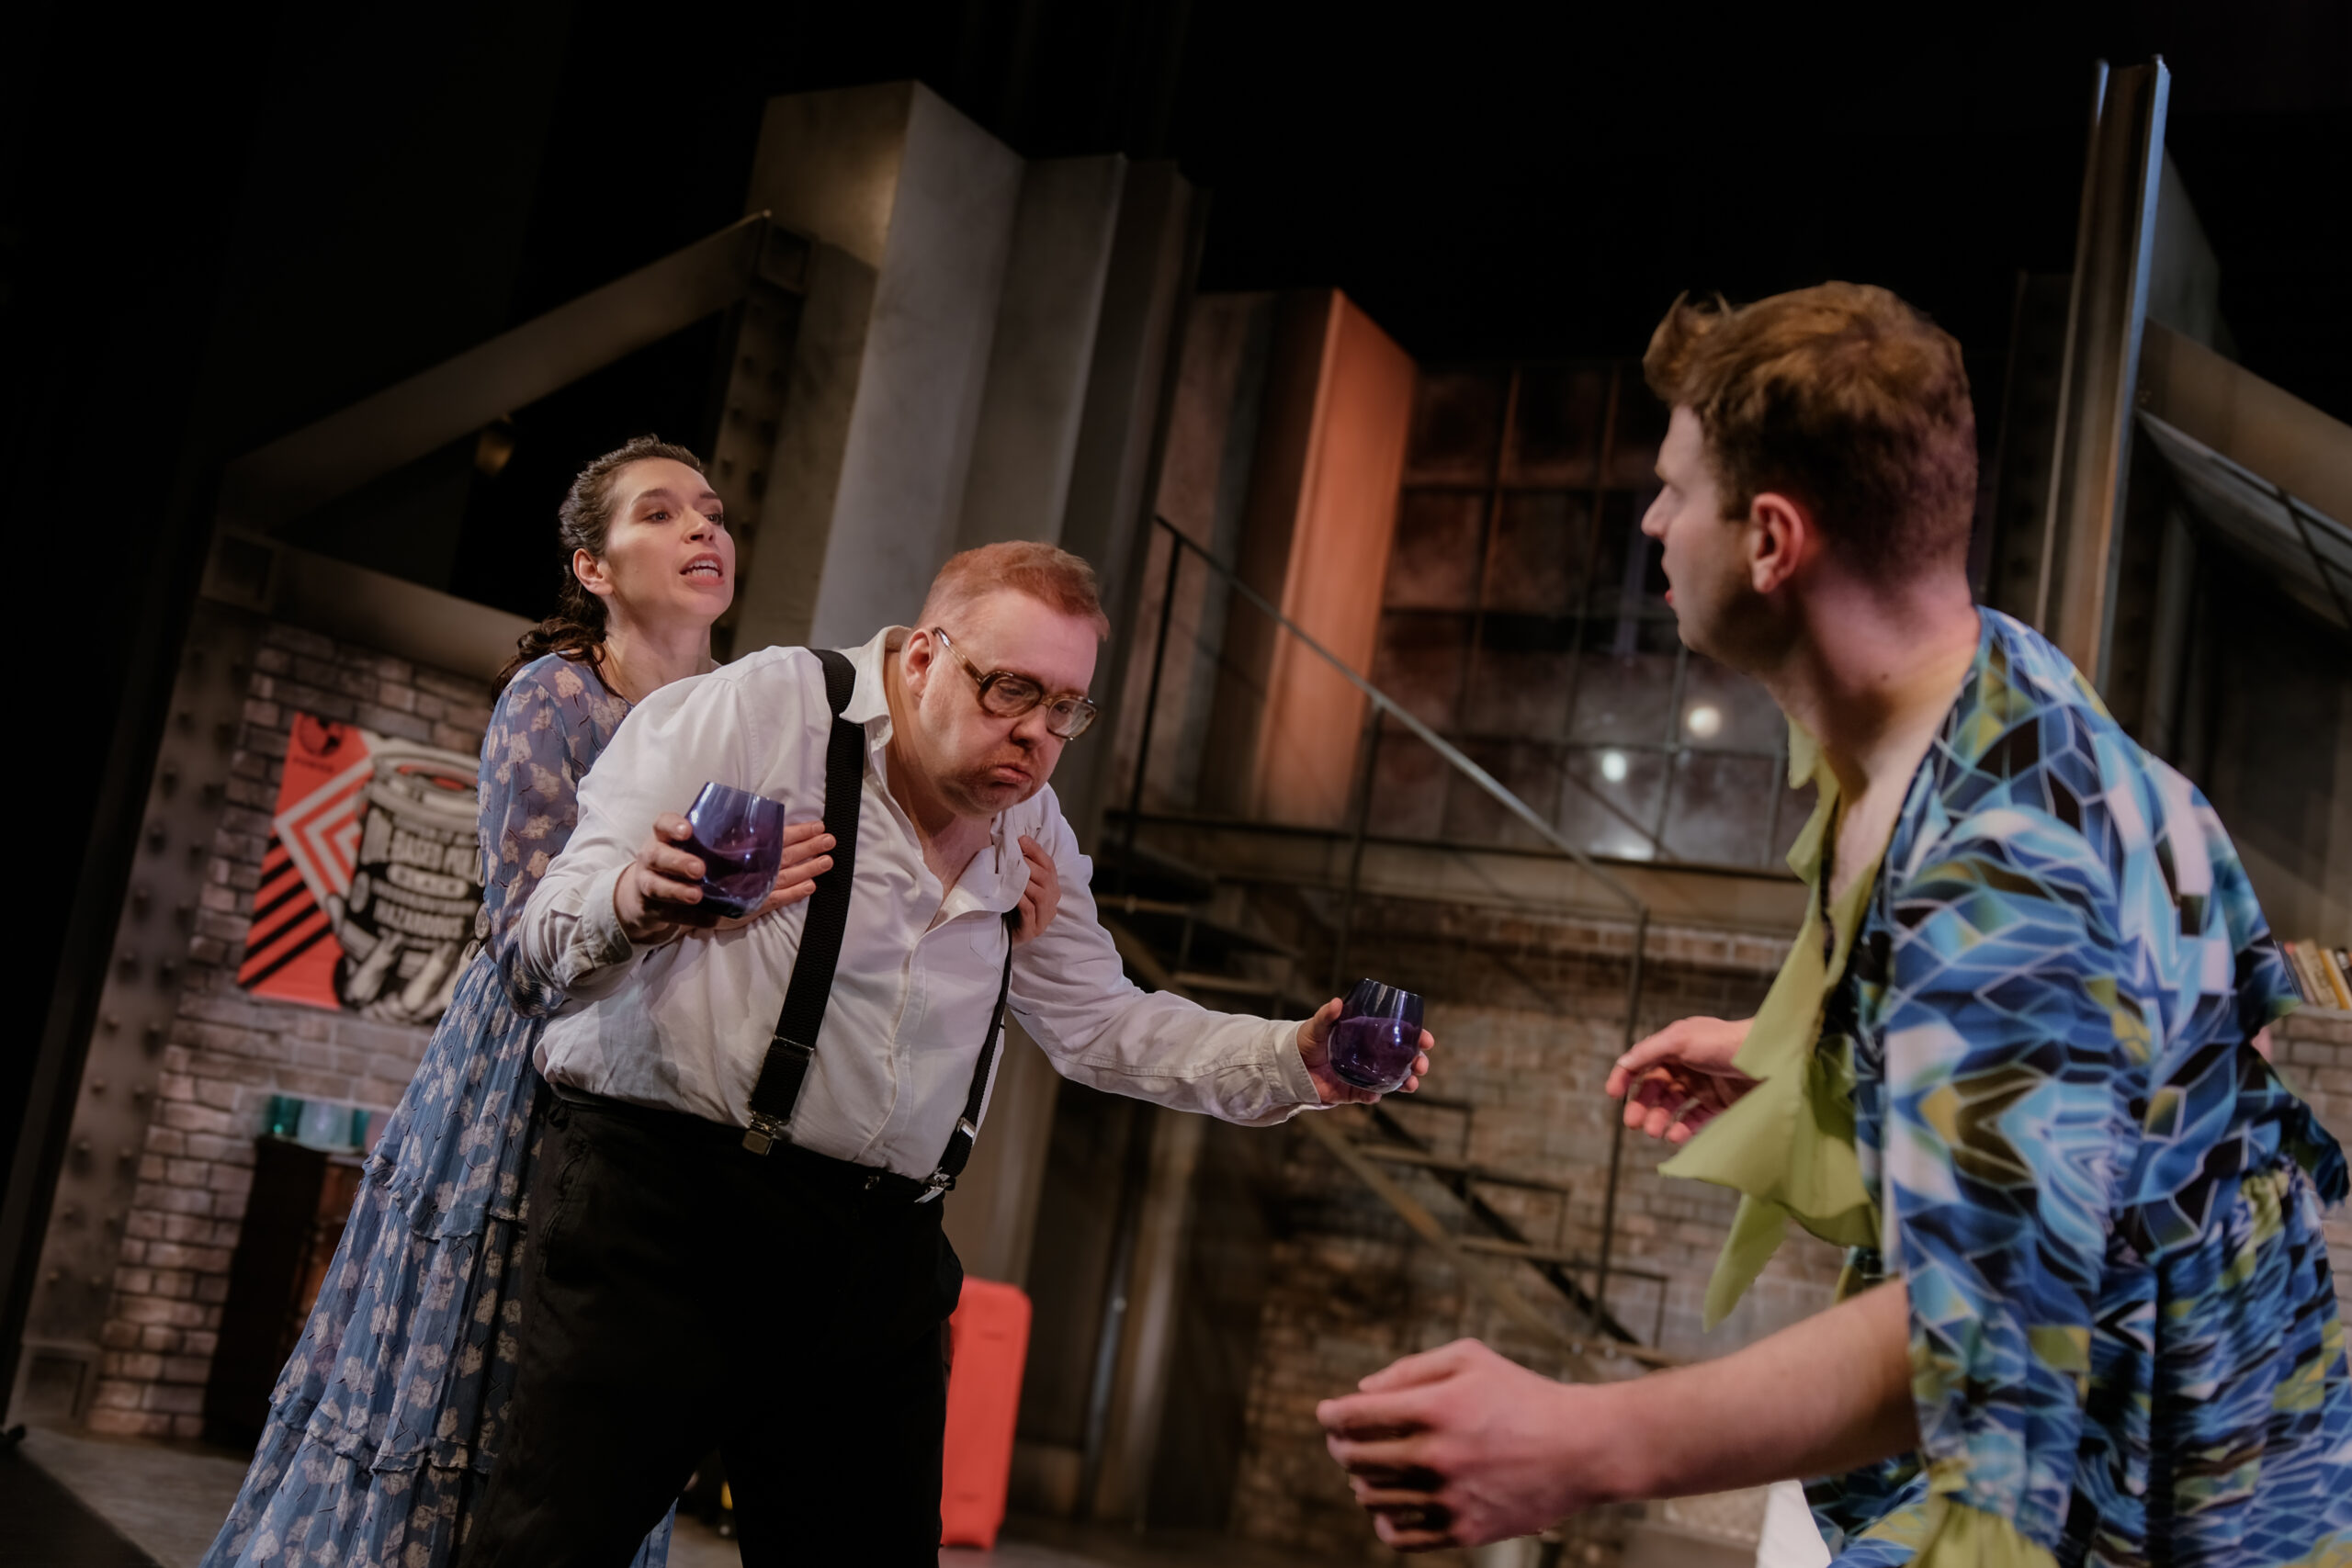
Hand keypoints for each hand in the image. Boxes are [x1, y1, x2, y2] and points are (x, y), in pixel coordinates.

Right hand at [613, 813, 717, 942]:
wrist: (646, 896)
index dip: (672, 826)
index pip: (662, 824)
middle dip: (677, 862)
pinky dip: (690, 917)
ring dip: (678, 891)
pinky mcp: (651, 909)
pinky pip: (669, 914)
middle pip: (656, 855)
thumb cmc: (680, 864)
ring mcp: (647, 884)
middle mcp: (651, 858)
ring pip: (656, 886)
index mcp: (664, 838)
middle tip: (699, 869)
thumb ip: (725, 849)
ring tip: (697, 895)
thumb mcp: (693, 850)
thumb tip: (773, 854)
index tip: (687, 831)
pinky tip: (709, 918)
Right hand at [702, 822, 832, 933]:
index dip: (798, 832)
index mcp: (741, 848)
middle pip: (785, 855)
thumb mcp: (713, 846)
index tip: (818, 826)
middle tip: (830, 840)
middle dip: (809, 847)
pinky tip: (811, 887)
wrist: (671, 898)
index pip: (776, 837)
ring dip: (808, 868)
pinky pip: (777, 899)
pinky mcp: (750, 906)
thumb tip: (763, 825)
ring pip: (786, 876)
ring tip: (827, 861)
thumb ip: (736, 838)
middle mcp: (748, 867)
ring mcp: (752, 887)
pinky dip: (795, 893)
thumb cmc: (695, 866)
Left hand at [1009, 834, 1058, 947]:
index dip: (1036, 851)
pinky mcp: (1032, 930)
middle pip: (1046, 878)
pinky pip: (1029, 910)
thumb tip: (1013, 843)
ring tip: (1011, 870)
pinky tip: (1011, 891)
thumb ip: (1022, 870)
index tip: (1021, 839)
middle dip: (1030, 864)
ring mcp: (1044, 918)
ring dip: (1025, 881)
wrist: (1003, 938)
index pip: (1049, 865)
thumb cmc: (1011, 908)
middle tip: (1013, 854)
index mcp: (1052, 889)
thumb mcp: (1020, 886)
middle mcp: (1052, 903)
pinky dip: (1021, 899)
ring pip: (1040, 894)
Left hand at [1297, 998, 1431, 1104]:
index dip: (1416, 1037)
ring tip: (1412, 1084)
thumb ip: (1326, 1016)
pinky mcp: (1350, 1092)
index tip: (1427, 1040)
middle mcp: (1369, 1056)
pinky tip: (1376, 1094)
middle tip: (1422, 1065)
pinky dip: (1374, 1095)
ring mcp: (1362, 1075)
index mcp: (1366, 1036)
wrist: (1288, 1065)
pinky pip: (1367, 1095)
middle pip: (1401, 1060)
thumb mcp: (1316, 1025)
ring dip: (1405, 1082)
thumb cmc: (1304, 1040)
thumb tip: (1337, 1003)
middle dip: (1417, 1062)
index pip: (1397, 1035)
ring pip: (1391, 1080)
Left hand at [1318, 1339, 1607, 1550]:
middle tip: (1343, 1441)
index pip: (1356, 1416)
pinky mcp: (1465, 1530)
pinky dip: (1383, 1521)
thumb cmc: (1524, 1395)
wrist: (1582, 1448)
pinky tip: (1386, 1507)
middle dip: (1340, 1446)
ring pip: (1373, 1497)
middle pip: (1356, 1458)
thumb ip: (1410, 1369)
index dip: (1330, 1415)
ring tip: (1368, 1471)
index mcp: (1436, 1408)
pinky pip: (1401, 1536)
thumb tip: (1361, 1391)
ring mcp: (1450, 1497)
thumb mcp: (1470, 1358)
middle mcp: (1438, 1455)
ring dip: (1361, 1481)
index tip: (1326, 1415)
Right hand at [1604, 1015, 1756, 1143]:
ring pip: (1672, 1107)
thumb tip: (1623, 1063)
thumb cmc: (1725, 1041)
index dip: (1624, 1077)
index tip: (1612, 1095)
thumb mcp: (1681, 1038)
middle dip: (1641, 1105)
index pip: (1641, 1063)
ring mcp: (1702, 1086)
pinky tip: (1675, 1137)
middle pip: (1654, 1089)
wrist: (1769, 1058)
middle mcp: (1686, 1066)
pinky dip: (1682, 1129)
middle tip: (1633, 1123)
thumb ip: (1650, 1051)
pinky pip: (1694, 1120)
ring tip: (1654, 1132)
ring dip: (1659, 1119)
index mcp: (1674, 1046)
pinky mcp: (1718, 1104)